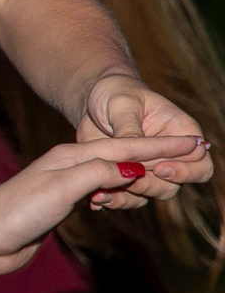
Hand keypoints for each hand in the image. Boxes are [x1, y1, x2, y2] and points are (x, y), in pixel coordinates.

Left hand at [0, 134, 197, 273]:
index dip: (163, 145)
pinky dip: (117, 192)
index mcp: (73, 156)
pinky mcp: (59, 205)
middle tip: (191, 155)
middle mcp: (71, 166)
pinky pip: (99, 192)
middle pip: (125, 158)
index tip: (195, 140)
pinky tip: (120, 196)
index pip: (128, 147)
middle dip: (157, 156)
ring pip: (114, 176)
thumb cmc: (15, 210)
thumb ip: (99, 173)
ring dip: (138, 175)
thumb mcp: (61, 187)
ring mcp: (65, 185)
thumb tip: (136, 168)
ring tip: (163, 172)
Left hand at [77, 72, 212, 184]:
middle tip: (128, 179)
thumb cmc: (116, 93)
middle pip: (173, 186)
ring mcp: (147, 170)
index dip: (185, 172)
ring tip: (103, 192)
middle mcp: (169, 157)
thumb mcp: (123, 103)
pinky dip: (110, 199)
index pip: (200, 164)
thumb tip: (134, 154)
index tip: (161, 168)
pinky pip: (124, 197)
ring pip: (147, 195)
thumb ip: (130, 128)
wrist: (92, 101)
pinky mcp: (124, 177)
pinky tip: (93, 197)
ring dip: (127, 196)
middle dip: (150, 186)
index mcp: (180, 135)